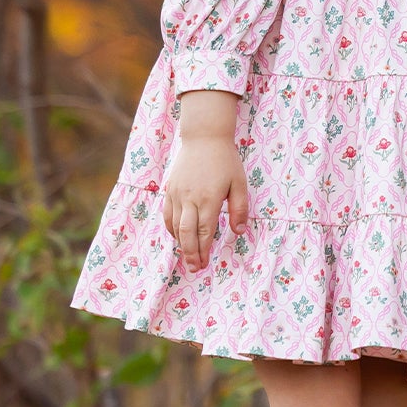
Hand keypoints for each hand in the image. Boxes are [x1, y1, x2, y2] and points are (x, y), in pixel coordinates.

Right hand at [162, 136, 249, 270]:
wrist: (203, 138)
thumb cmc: (225, 161)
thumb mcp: (239, 183)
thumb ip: (239, 209)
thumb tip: (239, 232)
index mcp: (208, 199)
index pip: (204, 232)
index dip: (204, 250)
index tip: (205, 264)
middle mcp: (189, 199)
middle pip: (187, 234)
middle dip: (190, 254)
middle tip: (195, 268)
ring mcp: (177, 194)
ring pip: (174, 226)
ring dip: (180, 244)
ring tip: (187, 257)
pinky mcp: (170, 190)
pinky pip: (167, 215)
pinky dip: (171, 229)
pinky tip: (178, 237)